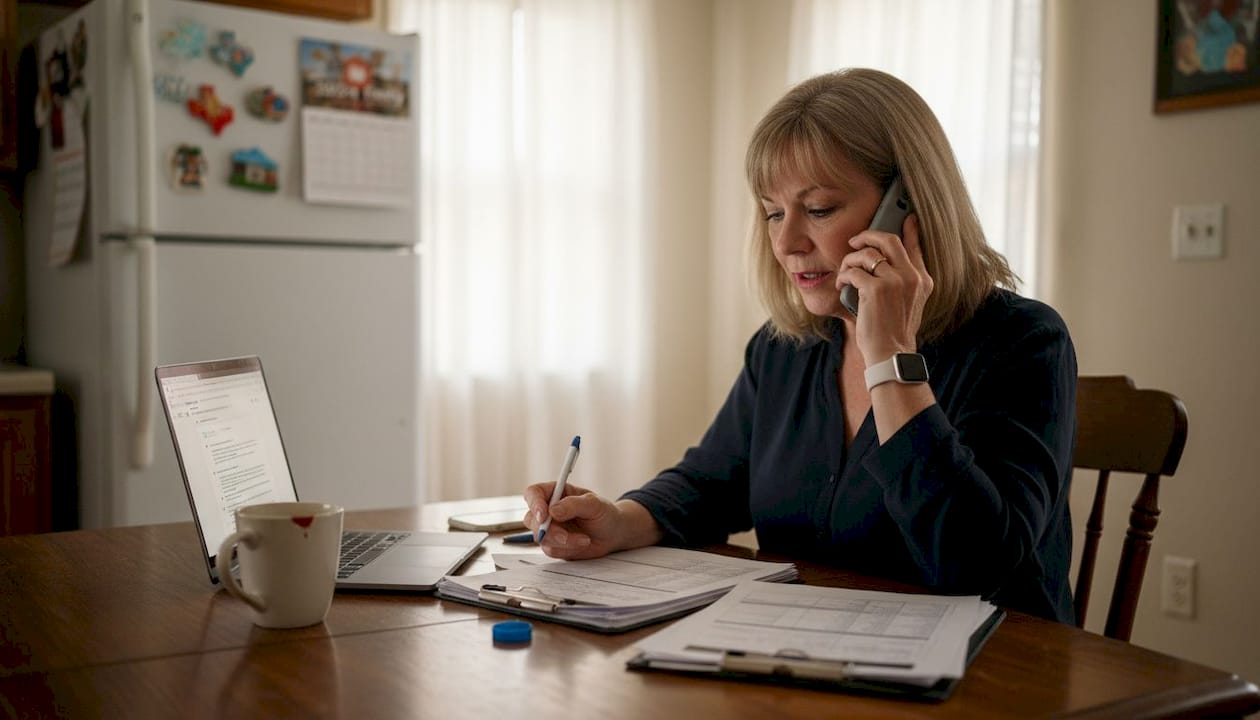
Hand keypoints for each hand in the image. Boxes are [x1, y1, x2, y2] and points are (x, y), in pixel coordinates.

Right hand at [521, 483, 659, 559]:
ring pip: (541, 537)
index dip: (534, 503)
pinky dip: (568, 549)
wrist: (614, 534)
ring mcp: (550, 528)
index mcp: (556, 492)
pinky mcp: (554, 544)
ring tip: (585, 539)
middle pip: (532, 519)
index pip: (534, 493)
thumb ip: (573, 505)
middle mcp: (549, 510)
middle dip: (548, 530)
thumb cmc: (605, 513)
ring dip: (563, 541)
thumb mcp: (594, 504)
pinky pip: (551, 550)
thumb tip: (553, 511)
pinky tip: (582, 543)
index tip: (543, 515)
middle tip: (565, 536)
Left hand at [835, 214, 932, 363]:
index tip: (906, 217)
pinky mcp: (875, 290)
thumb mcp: (909, 304)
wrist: (891, 354)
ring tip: (844, 272)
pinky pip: (853, 271)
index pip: (915, 246)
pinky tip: (841, 285)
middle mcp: (911, 277)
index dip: (909, 229)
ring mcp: (894, 282)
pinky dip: (843, 276)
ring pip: (866, 254)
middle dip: (868, 236)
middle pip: (888, 240)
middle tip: (855, 241)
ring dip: (849, 260)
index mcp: (922, 280)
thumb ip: (904, 282)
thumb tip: (886, 263)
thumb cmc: (894, 331)